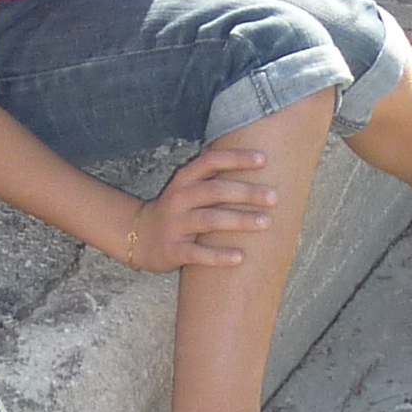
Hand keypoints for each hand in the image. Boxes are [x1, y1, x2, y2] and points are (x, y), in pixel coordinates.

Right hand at [123, 139, 274, 272]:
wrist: (136, 236)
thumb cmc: (174, 210)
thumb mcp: (186, 187)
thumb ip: (210, 174)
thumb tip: (247, 154)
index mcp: (184, 180)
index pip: (211, 161)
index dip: (236, 158)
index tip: (263, 160)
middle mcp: (179, 198)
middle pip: (216, 190)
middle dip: (247, 192)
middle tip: (274, 197)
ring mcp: (175, 224)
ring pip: (210, 220)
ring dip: (240, 220)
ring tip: (266, 223)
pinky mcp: (173, 250)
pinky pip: (198, 253)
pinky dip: (219, 256)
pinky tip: (240, 257)